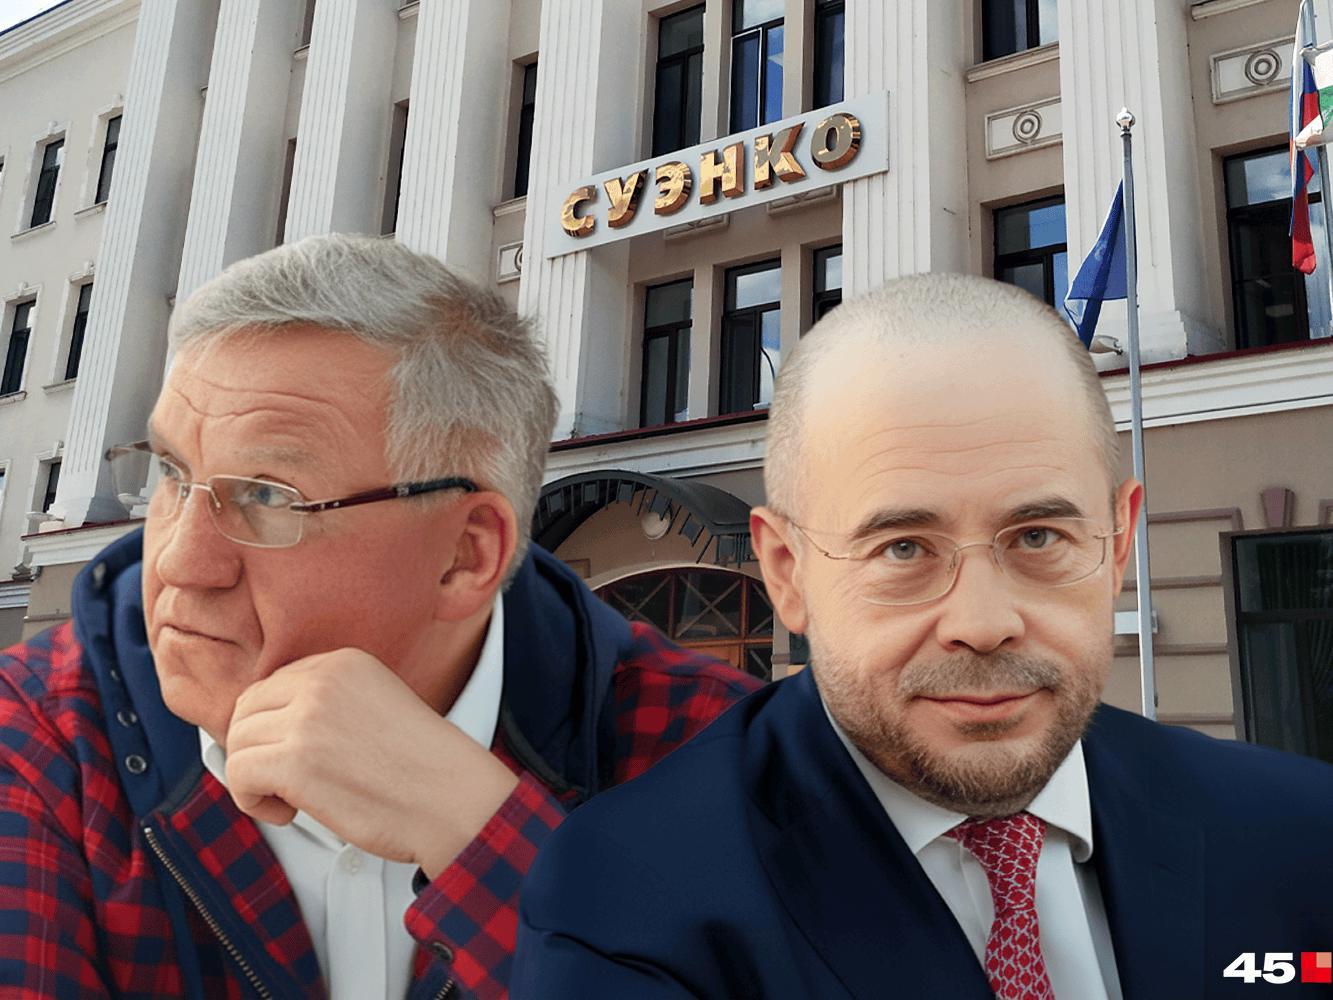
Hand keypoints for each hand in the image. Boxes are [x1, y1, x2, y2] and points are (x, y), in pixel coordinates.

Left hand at [224, 649, 518, 878]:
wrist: (453, 799)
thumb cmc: (420, 768)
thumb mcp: (374, 706)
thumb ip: (326, 704)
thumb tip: (261, 728)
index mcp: (343, 662)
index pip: (271, 685)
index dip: (272, 728)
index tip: (295, 758)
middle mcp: (322, 681)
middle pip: (245, 711)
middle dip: (255, 751)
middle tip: (284, 783)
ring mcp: (308, 719)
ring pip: (237, 743)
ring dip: (255, 779)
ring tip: (291, 800)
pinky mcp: (297, 762)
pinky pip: (238, 774)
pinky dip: (252, 801)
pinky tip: (288, 812)